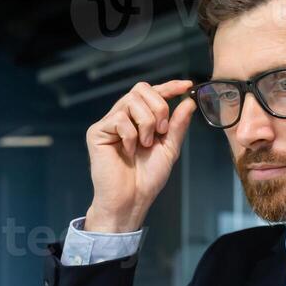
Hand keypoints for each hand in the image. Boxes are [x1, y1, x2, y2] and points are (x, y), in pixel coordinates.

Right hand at [84, 79, 195, 232]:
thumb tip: (189, 102)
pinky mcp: (97, 132)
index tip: (187, 85)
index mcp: (140, 119)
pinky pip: (119, 119)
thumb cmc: (147, 178)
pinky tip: (128, 151)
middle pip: (141, 89)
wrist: (132, 199)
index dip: (169, 86)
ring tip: (145, 145)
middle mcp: (123, 117)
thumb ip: (177, 125)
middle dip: (159, 107)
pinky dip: (131, 136)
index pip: (152, 93)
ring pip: (131, 101)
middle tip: (161, 131)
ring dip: (146, 123)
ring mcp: (109, 123)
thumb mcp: (169, 148)